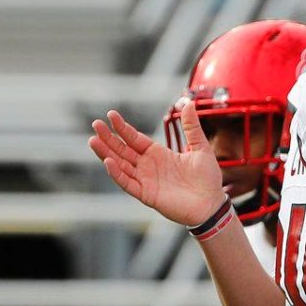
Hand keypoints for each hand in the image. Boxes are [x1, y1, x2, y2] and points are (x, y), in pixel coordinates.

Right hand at [88, 101, 225, 225]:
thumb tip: (188, 102)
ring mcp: (145, 180)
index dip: (123, 128)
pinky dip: (117, 173)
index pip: (135, 138)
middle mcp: (148, 166)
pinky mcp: (146, 194)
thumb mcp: (200, 147)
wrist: (212, 203)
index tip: (111, 115)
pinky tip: (108, 162)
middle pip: (123, 150)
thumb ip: (191, 127)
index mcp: (158, 154)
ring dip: (106, 154)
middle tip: (96, 124)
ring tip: (93, 141)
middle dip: (109, 138)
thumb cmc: (207, 178)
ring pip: (120, 165)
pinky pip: (128, 183)